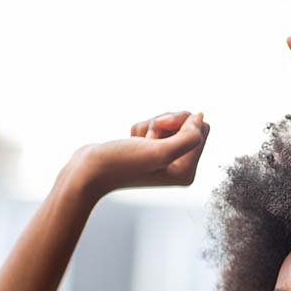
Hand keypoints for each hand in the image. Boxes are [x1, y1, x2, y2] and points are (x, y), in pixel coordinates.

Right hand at [70, 110, 209, 197]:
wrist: (88, 171)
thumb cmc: (121, 164)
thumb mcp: (159, 151)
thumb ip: (188, 138)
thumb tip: (201, 118)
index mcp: (187, 172)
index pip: (202, 129)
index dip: (180, 121)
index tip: (158, 131)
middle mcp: (179, 167)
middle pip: (188, 124)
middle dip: (165, 122)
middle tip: (148, 136)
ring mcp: (165, 159)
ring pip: (169, 122)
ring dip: (150, 125)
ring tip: (136, 141)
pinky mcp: (150, 150)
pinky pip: (153, 126)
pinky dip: (139, 129)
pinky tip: (130, 142)